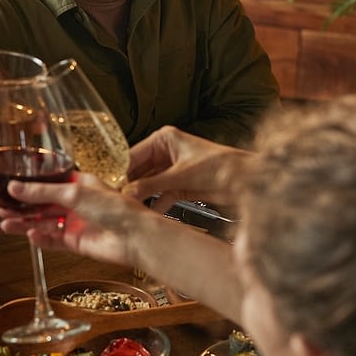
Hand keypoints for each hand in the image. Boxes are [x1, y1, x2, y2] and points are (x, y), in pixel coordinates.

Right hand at [1, 173, 155, 268]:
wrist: (134, 237)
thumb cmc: (114, 208)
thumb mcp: (73, 193)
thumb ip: (42, 192)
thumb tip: (14, 187)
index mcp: (78, 184)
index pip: (47, 184)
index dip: (27, 188)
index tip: (7, 190)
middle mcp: (76, 203)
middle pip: (42, 205)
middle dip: (21, 208)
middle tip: (0, 210)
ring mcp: (75, 223)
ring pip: (43, 223)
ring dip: (24, 224)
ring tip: (4, 225)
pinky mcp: (76, 243)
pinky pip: (52, 241)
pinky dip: (40, 239)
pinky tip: (28, 236)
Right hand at [123, 126, 248, 205]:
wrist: (247, 181)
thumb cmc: (220, 166)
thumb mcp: (180, 176)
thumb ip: (151, 186)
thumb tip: (127, 195)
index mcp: (164, 140)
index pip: (132, 155)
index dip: (120, 172)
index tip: (108, 188)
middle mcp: (166, 153)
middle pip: (138, 172)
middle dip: (129, 187)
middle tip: (115, 202)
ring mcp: (172, 171)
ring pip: (148, 185)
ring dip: (141, 198)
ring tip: (129, 210)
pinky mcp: (180, 187)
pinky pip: (161, 196)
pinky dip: (156, 205)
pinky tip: (149, 215)